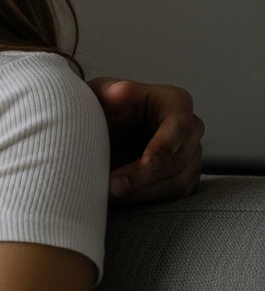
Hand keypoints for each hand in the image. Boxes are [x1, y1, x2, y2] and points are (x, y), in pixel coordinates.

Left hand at [88, 77, 204, 204]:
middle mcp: (191, 129)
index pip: (179, 126)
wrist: (103, 128)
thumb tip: (122, 90)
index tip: (147, 163)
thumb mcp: (99, 94)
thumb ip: (109, 92)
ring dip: (143, 192)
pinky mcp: (184, 177)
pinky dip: (147, 199)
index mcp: (175, 102)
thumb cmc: (104, 105)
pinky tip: (121, 199)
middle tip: (113, 186)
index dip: (164, 147)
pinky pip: (173, 195)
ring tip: (110, 194)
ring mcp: (191, 155)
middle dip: (144, 176)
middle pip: (179, 159)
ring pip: (178, 182)